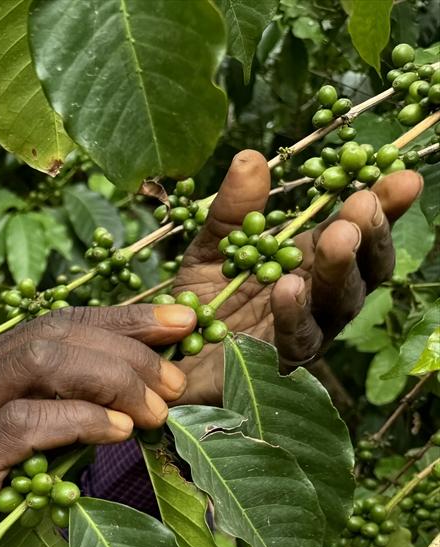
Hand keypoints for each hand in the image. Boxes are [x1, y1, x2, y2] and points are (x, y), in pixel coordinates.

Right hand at [0, 305, 195, 546]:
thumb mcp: (16, 441)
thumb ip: (59, 411)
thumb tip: (139, 395)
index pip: (59, 321)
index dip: (123, 318)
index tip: (181, 322)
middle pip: (56, 334)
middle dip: (128, 350)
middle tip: (178, 382)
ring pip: (41, 363)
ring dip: (111, 380)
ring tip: (156, 409)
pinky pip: (24, 423)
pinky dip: (78, 421)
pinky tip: (117, 432)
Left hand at [174, 149, 423, 403]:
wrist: (169, 357)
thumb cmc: (200, 301)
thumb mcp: (214, 247)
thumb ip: (234, 209)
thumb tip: (251, 157)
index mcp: (313, 260)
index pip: (360, 230)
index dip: (385, 206)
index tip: (402, 178)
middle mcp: (321, 296)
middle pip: (365, 268)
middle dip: (369, 235)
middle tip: (361, 205)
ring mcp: (307, 331)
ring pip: (339, 303)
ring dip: (338, 269)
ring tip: (336, 237)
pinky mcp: (281, 364)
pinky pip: (296, 338)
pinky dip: (294, 311)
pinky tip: (290, 287)